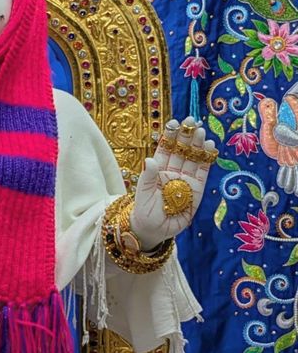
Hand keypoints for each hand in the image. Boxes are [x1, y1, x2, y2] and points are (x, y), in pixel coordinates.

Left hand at [130, 117, 215, 251]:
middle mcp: (173, 172)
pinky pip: (203, 172)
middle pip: (181, 151)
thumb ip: (147, 177)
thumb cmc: (145, 213)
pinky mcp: (197, 190)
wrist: (154, 232)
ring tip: (201, 131)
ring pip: (193, 159)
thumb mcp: (143, 195)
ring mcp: (186, 180)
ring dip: (197, 145)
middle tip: (192, 121)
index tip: (174, 122)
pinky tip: (210, 146)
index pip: (165, 149)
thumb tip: (149, 160)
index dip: (170, 136)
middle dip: (186, 136)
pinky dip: (207, 160)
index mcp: (159, 170)